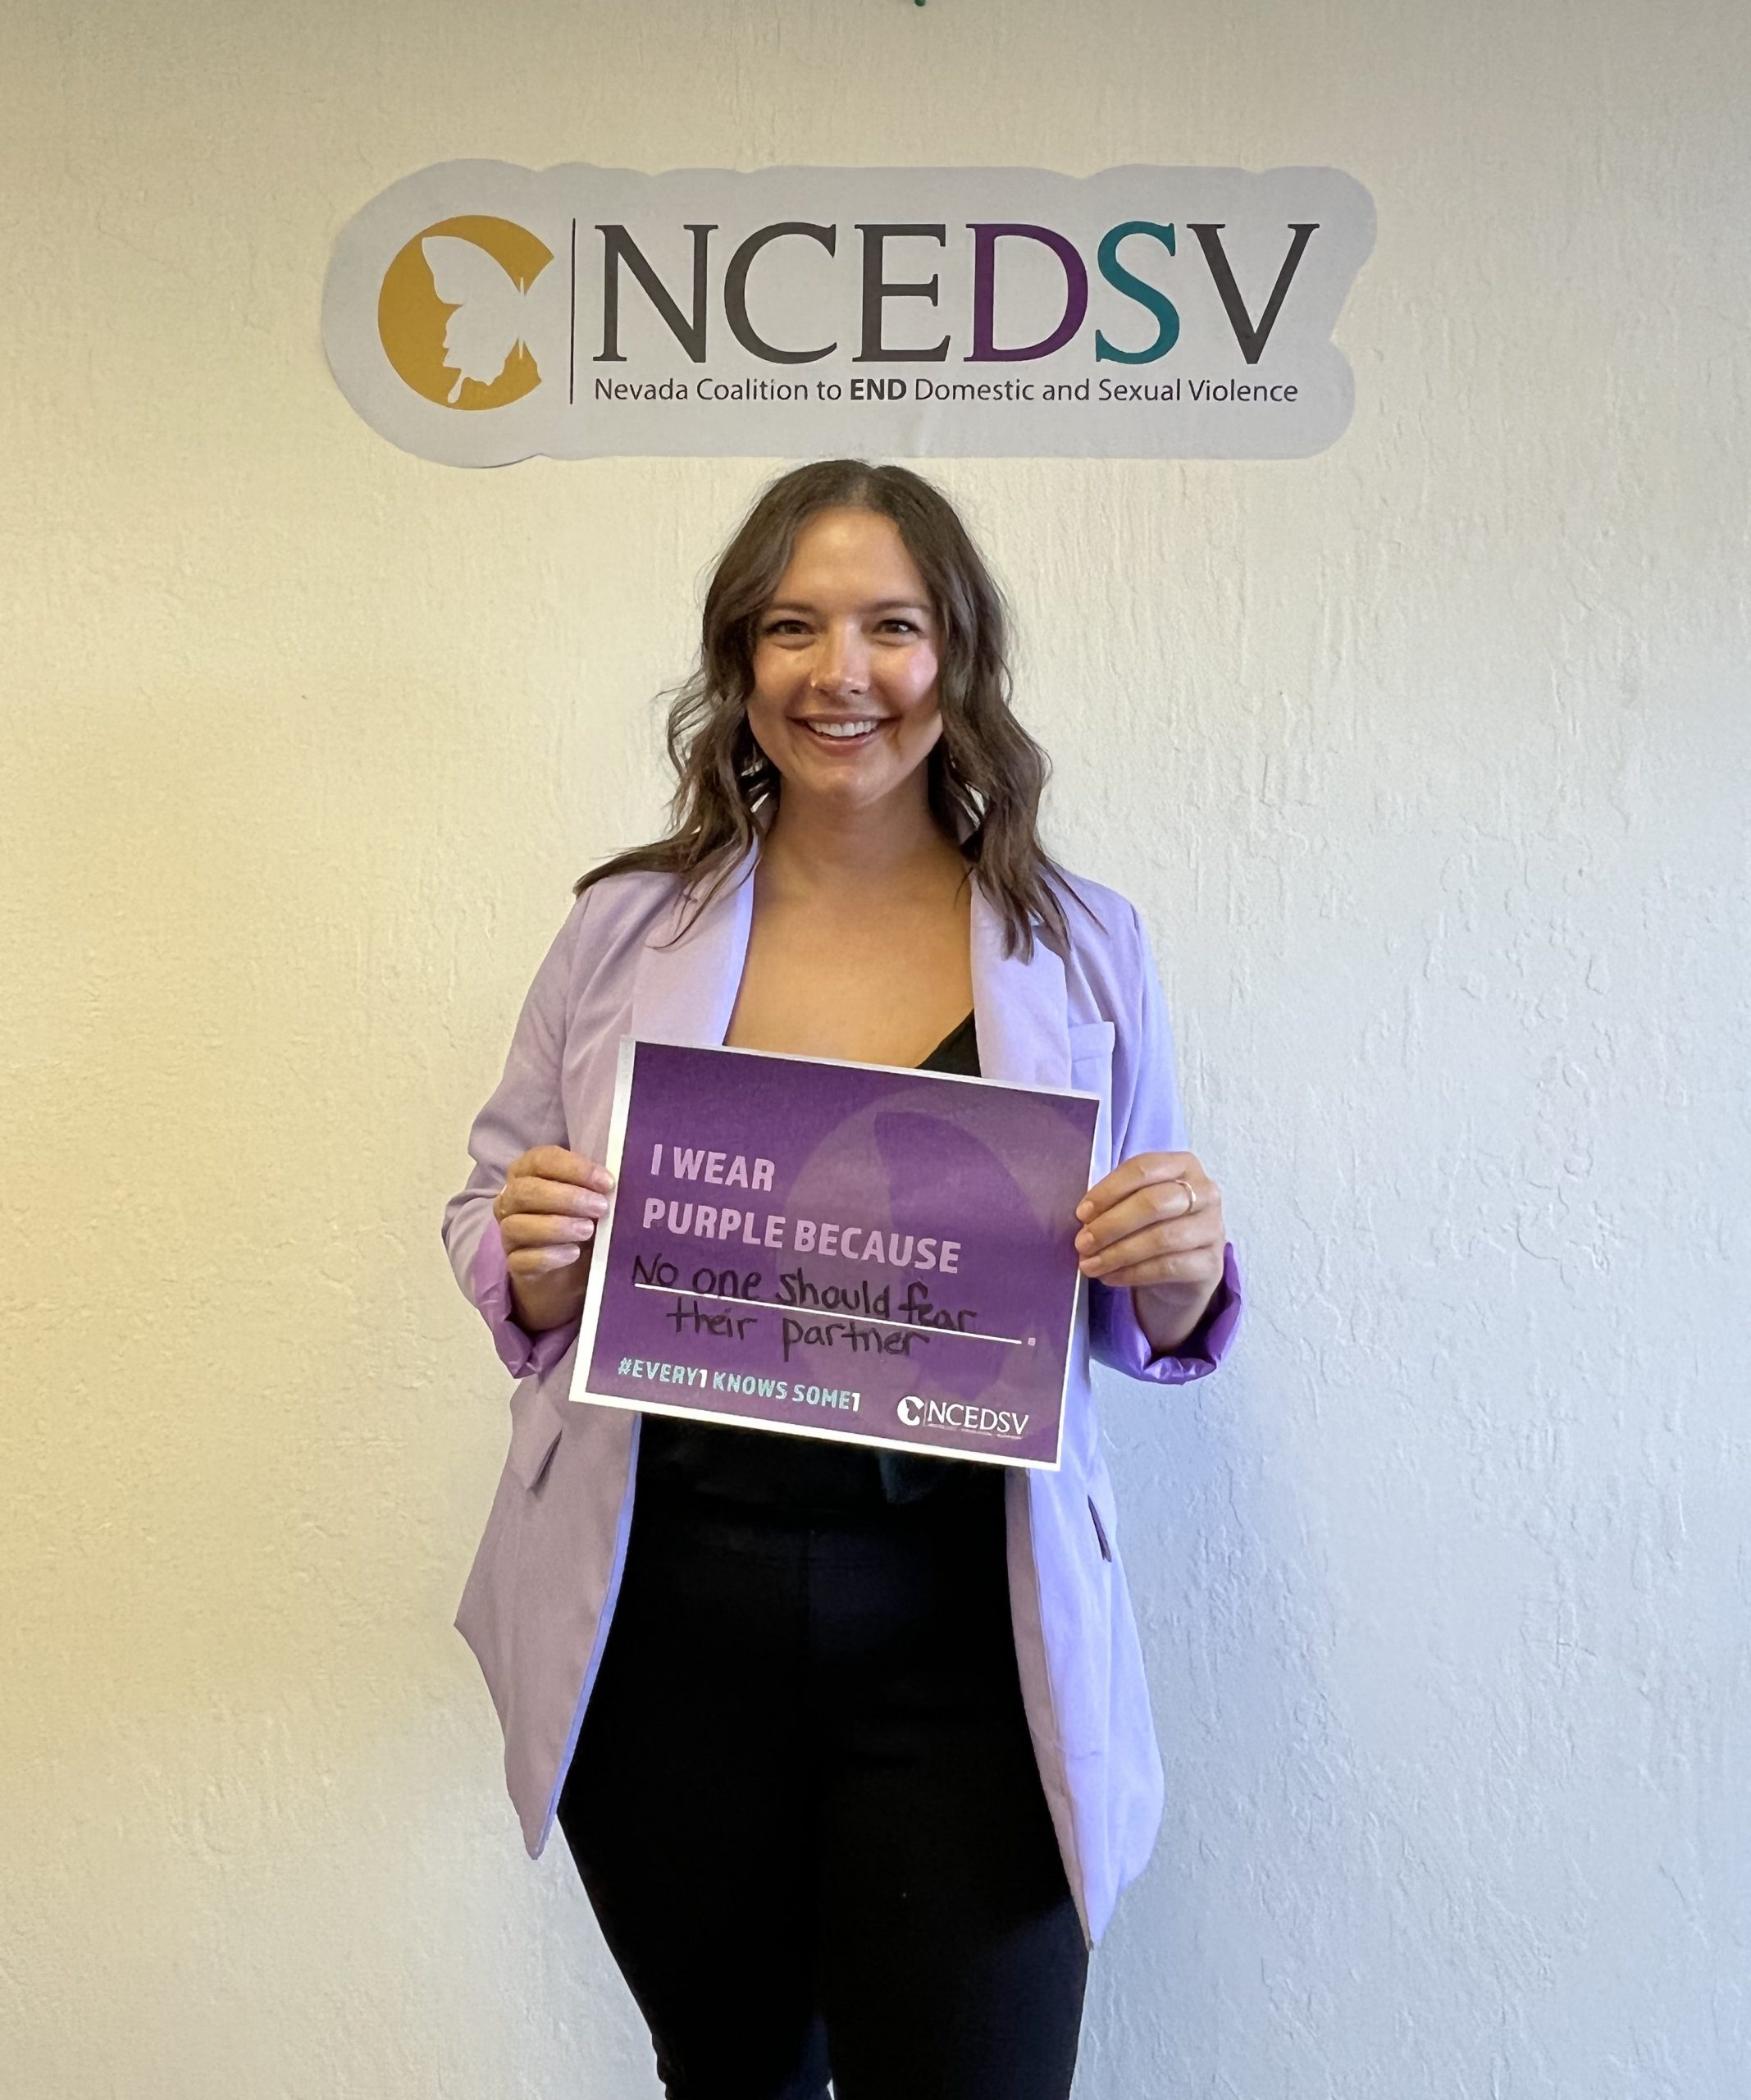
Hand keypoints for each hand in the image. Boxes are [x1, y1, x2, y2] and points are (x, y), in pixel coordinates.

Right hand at [494, 1146, 615, 1333]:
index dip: (574, 1168)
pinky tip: (573, 1254)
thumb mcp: (591, 1201)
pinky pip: (521, 1259)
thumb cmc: (580, 1223)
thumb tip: (615, 1184)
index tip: (606, 1182)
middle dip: (567, 1197)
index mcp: (528, 1173)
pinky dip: (549, 1256)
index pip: (541, 1160)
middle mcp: (510, 1200)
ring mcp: (508, 1233)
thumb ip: (597, 1188)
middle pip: (525, 1191)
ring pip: (517, 1225)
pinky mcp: (513, 1265)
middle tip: (601, 1208)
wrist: (568, 1271)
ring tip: (588, 1231)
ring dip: (557, 1226)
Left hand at [1074, 1151, 1224, 1352]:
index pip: (1143, 1168)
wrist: (1186, 1269)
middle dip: (1111, 1224)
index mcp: (1183, 1165)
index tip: (1081, 1214)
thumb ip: (1116, 1201)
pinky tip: (1110, 1277)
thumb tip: (1085, 1219)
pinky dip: (1132, 1273)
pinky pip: (1167, 1267)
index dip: (1108, 1191)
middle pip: (1153, 1203)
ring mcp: (1212, 1228)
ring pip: (1160, 1238)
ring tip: (1090, 1264)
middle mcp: (1205, 1192)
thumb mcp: (1137, 1204)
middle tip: (1082, 1243)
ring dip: (1117, 1253)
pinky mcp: (1211, 1263)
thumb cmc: (1154, 1226)